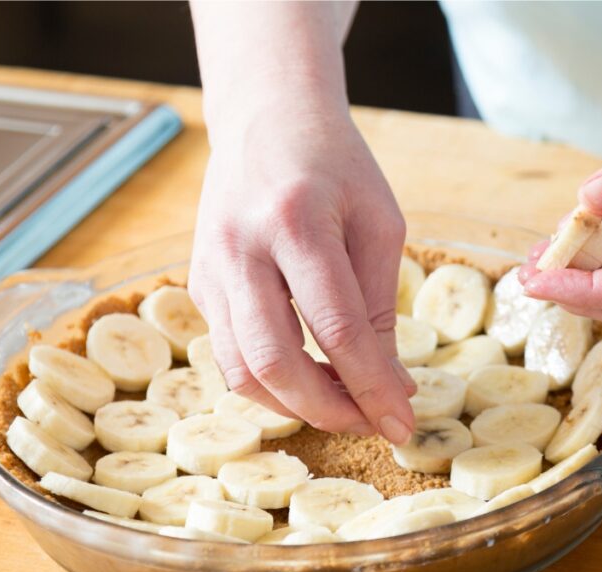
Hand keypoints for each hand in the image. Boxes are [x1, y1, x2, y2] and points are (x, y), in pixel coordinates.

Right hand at [188, 102, 415, 443]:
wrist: (266, 117)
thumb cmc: (336, 166)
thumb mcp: (378, 223)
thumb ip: (379, 306)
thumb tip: (391, 386)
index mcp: (296, 222)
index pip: (337, 329)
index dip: (372, 387)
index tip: (402, 424)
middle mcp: (241, 248)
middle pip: (274, 361)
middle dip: (327, 410)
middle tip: (370, 423)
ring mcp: (210, 268)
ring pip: (240, 370)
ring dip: (295, 405)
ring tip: (343, 404)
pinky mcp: (199, 283)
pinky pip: (230, 353)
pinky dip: (270, 382)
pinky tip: (310, 380)